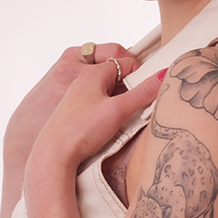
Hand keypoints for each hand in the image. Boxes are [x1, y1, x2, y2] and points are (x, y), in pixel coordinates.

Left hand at [26, 59, 162, 174]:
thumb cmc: (80, 131)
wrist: (52, 155)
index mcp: (92, 72)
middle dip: (130, 88)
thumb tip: (165, 74)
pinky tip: (106, 125)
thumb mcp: (119, 110)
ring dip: (119, 99)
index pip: (126, 62)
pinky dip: (107, 109)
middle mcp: (82, 79)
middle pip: (117, 75)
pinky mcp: (74, 110)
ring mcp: (77, 94)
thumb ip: (144, 93)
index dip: (140, 76)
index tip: (145, 94)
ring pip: (107, 89)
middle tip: (134, 107)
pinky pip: (98, 101)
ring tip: (120, 117)